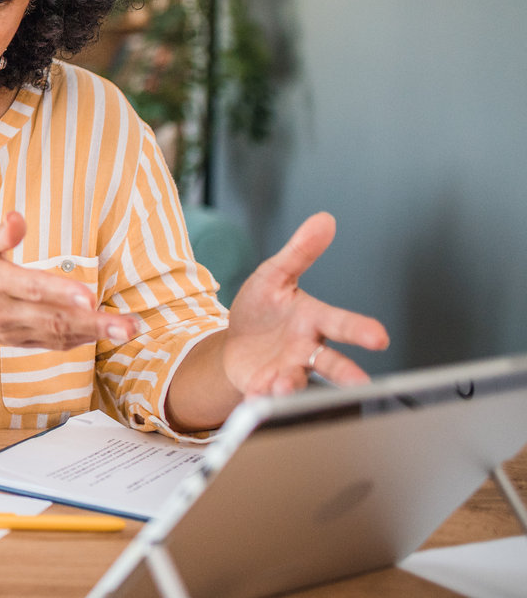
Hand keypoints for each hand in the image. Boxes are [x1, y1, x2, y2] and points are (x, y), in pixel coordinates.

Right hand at [0, 213, 138, 348]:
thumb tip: (18, 219)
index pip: (31, 288)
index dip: (61, 294)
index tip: (89, 297)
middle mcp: (6, 311)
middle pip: (53, 320)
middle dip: (94, 324)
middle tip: (127, 325)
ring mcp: (14, 331)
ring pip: (58, 335)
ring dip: (95, 335)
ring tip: (128, 330)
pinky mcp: (21, 342)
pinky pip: (54, 344)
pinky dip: (81, 340)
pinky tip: (106, 334)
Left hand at [221, 212, 388, 396]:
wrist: (235, 341)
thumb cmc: (263, 310)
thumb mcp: (275, 275)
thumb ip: (300, 252)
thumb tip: (323, 220)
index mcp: (313, 320)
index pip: (341, 323)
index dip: (360, 329)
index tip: (380, 337)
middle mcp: (306, 348)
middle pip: (331, 361)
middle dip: (346, 372)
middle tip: (361, 383)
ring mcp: (288, 369)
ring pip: (299, 380)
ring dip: (293, 384)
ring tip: (284, 384)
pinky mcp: (265, 385)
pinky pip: (266, 393)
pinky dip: (263, 395)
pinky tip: (257, 394)